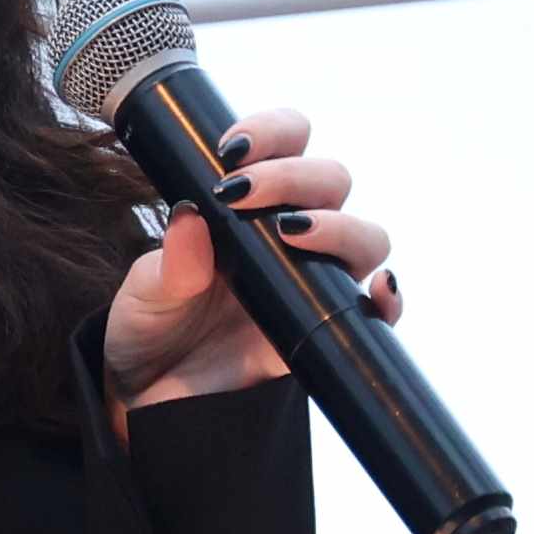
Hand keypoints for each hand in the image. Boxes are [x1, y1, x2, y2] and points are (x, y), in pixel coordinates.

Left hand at [101, 107, 395, 410]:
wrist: (148, 401)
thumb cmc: (148, 331)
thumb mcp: (144, 293)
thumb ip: (167, 263)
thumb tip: (191, 216)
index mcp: (248, 207)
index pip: (288, 144)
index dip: (273, 132)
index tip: (231, 149)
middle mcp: (289, 237)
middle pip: (332, 180)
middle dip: (294, 175)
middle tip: (240, 193)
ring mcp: (312, 284)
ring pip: (364, 236)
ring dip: (338, 225)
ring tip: (290, 234)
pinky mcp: (326, 334)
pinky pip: (377, 314)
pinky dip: (389, 298)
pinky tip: (375, 291)